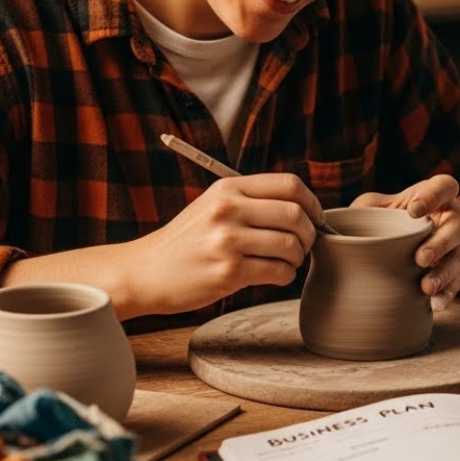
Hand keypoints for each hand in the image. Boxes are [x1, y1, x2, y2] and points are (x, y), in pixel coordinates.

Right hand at [112, 174, 323, 315]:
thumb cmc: (185, 241)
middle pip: (295, 214)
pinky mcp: (228, 272)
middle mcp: (228, 210)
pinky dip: (285, 276)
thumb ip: (250, 200)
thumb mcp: (212, 205)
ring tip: (287, 262)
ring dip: (298, 257)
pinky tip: (275, 276)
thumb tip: (302, 207)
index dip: (312, 202)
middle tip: (303, 246)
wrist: (144, 271)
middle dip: (309, 233)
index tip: (315, 218)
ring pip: (291, 245)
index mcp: (228, 189)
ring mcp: (228, 241)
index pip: (289, 184)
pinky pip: (279, 271)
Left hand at [353, 175, 459, 310]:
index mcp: (438, 195)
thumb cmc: (398, 217)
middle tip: (419, 258)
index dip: (433, 196)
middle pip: (457, 227)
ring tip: (425, 288)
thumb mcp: (382, 207)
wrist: (429, 237)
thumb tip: (327, 221)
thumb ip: (365, 209)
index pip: (444, 186)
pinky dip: (448, 294)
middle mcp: (456, 217)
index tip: (413, 211)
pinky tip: (435, 306)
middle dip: (441, 244)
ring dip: (445, 273)